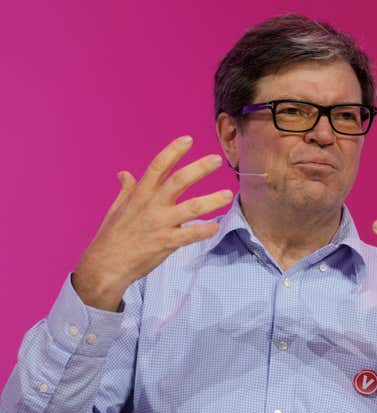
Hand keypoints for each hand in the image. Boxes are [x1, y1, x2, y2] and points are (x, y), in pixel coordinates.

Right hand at [72, 135, 233, 310]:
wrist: (105, 266)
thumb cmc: (112, 236)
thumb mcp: (116, 209)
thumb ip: (126, 190)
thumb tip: (124, 174)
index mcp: (140, 195)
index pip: (157, 167)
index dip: (173, 151)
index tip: (188, 139)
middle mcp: (151, 206)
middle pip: (178, 181)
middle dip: (199, 169)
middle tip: (217, 160)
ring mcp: (160, 224)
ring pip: (191, 208)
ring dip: (212, 200)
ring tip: (228, 194)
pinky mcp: (166, 243)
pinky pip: (189, 235)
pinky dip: (203, 230)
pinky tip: (216, 227)